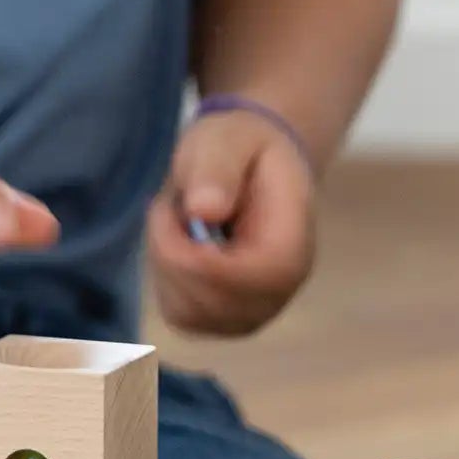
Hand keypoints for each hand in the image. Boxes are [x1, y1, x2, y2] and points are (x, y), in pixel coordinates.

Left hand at [147, 106, 314, 335]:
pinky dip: (167, 282)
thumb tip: (203, 210)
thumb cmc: (243, 148)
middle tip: (171, 207)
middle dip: (173, 256)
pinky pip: (183, 318)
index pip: (246, 282)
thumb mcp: (228, 139)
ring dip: (166, 267)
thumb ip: (217, 168)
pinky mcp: (224, 319)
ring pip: (192, 314)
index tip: (177, 211)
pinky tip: (178, 249)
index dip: (197, 258)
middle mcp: (279, 293)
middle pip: (214, 303)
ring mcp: (253, 312)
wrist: (256, 169)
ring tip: (177, 225)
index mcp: (291, 250)